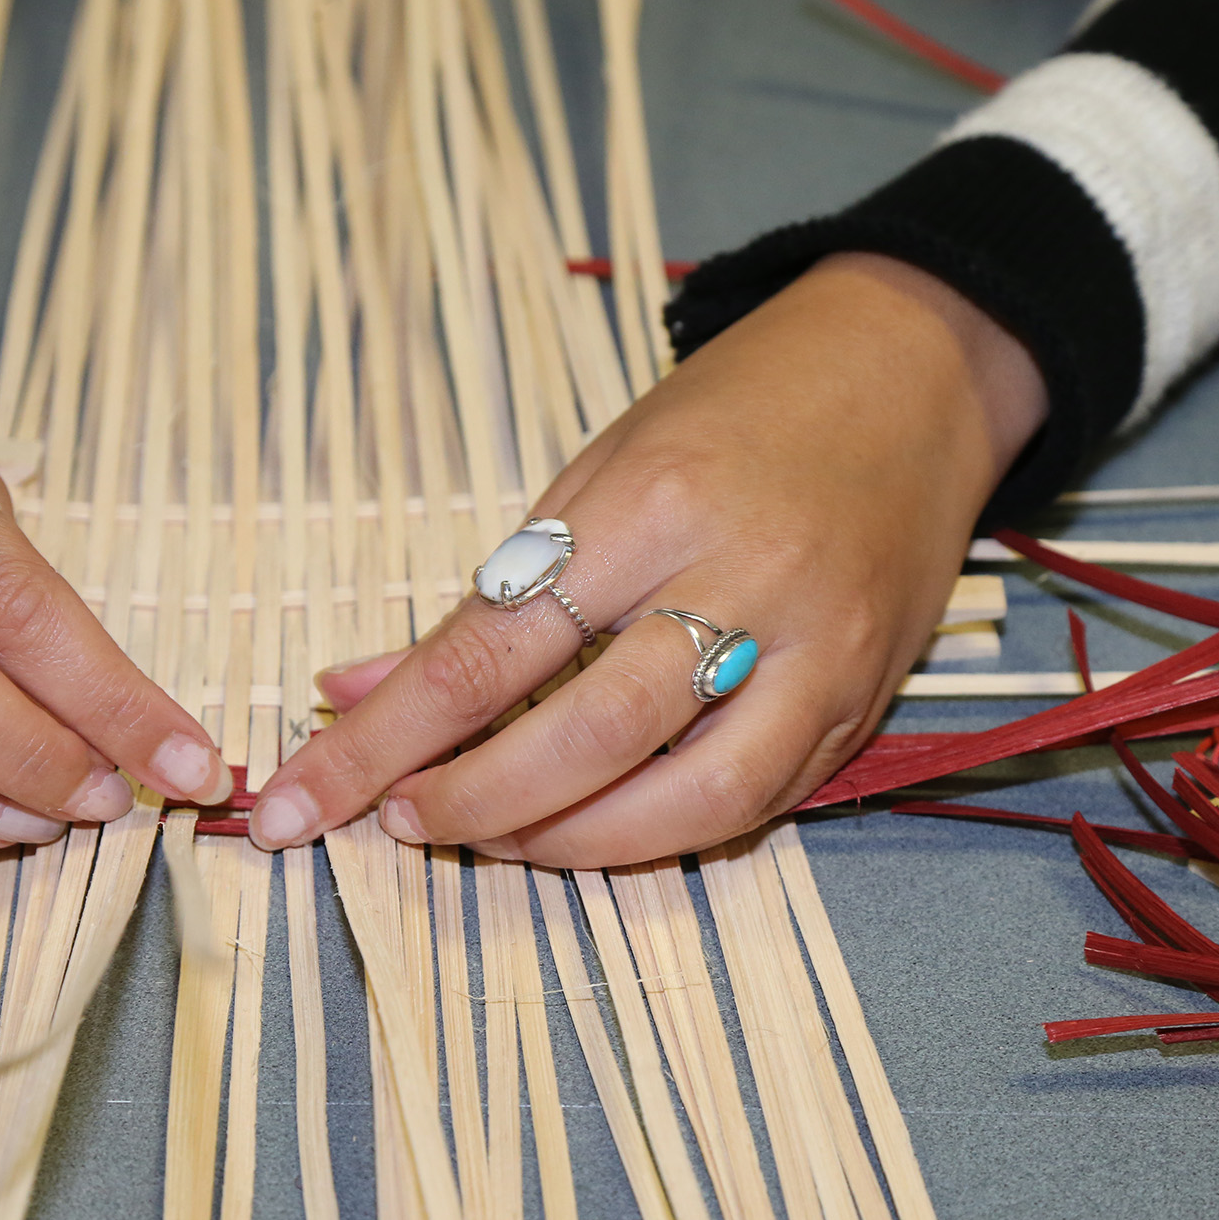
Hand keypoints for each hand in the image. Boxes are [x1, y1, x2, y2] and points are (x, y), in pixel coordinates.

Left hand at [246, 252, 1044, 865]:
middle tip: (402, 820)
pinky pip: (757, 804)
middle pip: (586, 740)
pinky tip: (593, 829)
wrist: (913, 374)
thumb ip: (489, 597)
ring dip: (567, 845)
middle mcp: (745, 582)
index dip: (386, 739)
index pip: (490, 651)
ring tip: (492, 837)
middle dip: (472, 804)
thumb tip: (360, 690)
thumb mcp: (595, 471)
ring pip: (686, 802)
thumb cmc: (736, 410)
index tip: (305, 796)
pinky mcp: (869, 702)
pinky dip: (662, 834)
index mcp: (655, 502)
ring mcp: (822, 653)